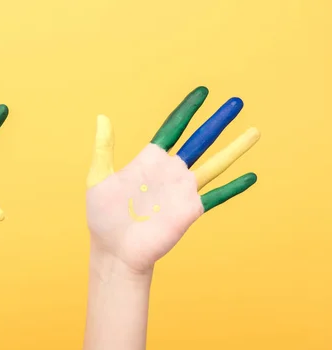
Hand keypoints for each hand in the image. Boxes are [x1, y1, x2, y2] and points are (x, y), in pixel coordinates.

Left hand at [86, 87, 258, 274]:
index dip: (187, 111)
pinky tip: (251, 177)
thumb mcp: (99, 178)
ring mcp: (182, 191)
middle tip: (236, 102)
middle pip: (200, 140)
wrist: (115, 251)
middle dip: (218, 121)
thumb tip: (103, 117)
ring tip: (255, 131)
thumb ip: (104, 148)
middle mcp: (170, 172)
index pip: (173, 129)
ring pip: (215, 164)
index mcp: (149, 161)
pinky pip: (216, 196)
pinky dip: (233, 187)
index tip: (202, 93)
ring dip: (235, 149)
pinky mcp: (190, 210)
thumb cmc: (103, 218)